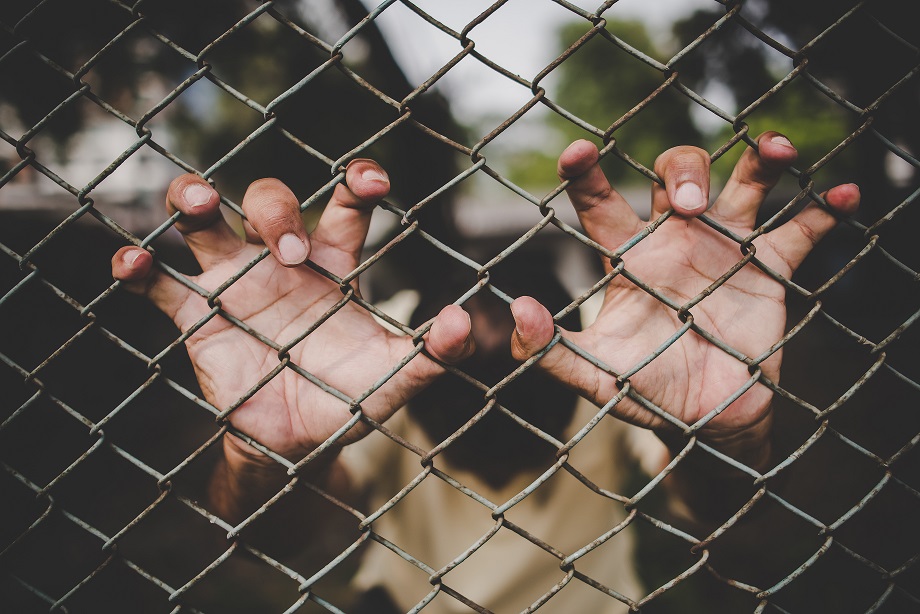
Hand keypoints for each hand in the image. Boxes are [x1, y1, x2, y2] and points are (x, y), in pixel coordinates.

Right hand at [112, 160, 472, 466]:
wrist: (296, 442)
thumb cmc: (347, 398)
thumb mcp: (391, 378)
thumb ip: (429, 355)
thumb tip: (460, 323)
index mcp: (332, 265)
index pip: (345, 209)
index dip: (357, 184)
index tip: (371, 179)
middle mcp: (280, 261)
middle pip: (268, 202)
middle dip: (275, 211)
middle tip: (287, 253)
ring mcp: (234, 283)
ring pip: (204, 223)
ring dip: (193, 201)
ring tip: (194, 202)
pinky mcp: (196, 316)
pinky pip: (160, 285)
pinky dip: (140, 269)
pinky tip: (129, 263)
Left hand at [510, 133, 859, 466]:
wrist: (705, 418)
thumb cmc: (644, 389)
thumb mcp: (595, 373)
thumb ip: (551, 350)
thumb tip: (517, 313)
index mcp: (629, 256)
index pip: (601, 204)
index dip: (588, 174)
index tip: (576, 151)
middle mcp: (676, 239)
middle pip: (678, 172)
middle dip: (686, 171)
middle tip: (694, 208)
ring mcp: (725, 249)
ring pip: (744, 183)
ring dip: (761, 162)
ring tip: (777, 150)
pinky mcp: (770, 270)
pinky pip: (801, 231)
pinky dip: (824, 211)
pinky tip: (845, 196)